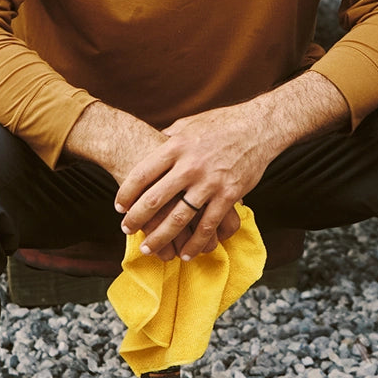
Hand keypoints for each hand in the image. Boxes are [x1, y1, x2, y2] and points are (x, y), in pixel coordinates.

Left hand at [115, 104, 272, 261]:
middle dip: (137, 218)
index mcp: (176, 146)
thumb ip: (169, 137)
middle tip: (127, 229)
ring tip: (148, 247)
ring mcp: (210, 182)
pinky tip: (185, 253)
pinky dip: (195, 242)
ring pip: (179, 218)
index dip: (127, 192)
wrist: (258, 127)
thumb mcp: (189, 124)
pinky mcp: (229, 195)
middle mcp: (190, 165)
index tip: (119, 206)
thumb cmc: (221, 124)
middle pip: (155, 198)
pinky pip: (208, 225)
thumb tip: (150, 143)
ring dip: (161, 236)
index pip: (142, 173)